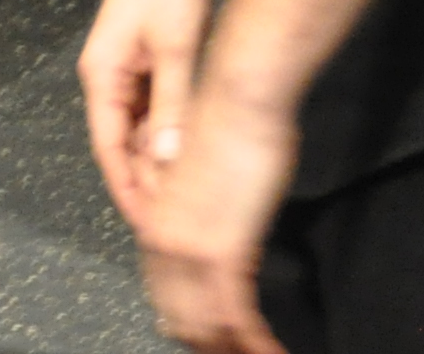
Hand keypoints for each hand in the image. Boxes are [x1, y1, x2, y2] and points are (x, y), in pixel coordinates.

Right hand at [79, 0, 213, 225]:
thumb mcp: (176, 46)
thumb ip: (172, 105)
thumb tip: (167, 162)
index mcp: (101, 74)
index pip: (109, 148)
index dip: (128, 189)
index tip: (149, 228)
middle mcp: (108, 75)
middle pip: (123, 142)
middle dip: (146, 180)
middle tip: (178, 222)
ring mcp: (128, 65)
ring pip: (142, 126)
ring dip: (161, 157)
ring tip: (190, 196)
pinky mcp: (149, 56)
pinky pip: (156, 107)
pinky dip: (171, 131)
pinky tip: (195, 150)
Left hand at [134, 83, 297, 353]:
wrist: (238, 95)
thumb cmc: (228, 122)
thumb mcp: (202, 174)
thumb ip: (199, 212)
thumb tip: (214, 235)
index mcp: (152, 218)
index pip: (162, 290)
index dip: (186, 321)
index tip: (206, 339)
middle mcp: (161, 239)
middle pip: (179, 316)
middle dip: (208, 343)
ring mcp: (189, 248)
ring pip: (206, 324)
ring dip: (231, 348)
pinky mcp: (222, 252)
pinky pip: (237, 316)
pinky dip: (255, 343)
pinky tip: (271, 353)